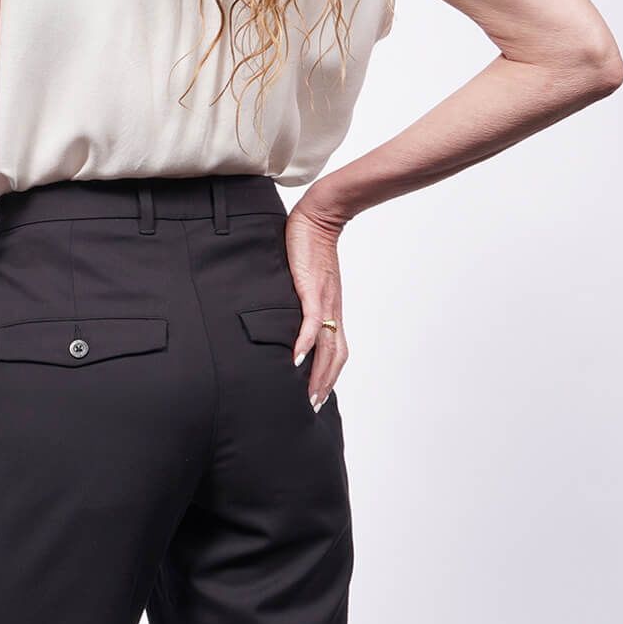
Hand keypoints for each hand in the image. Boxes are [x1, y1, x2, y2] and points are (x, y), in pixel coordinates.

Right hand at [284, 191, 348, 413]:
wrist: (319, 216)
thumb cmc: (310, 245)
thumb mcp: (305, 280)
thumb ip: (300, 298)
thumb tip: (287, 314)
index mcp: (331, 310)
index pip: (335, 351)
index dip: (329, 376)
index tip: (317, 397)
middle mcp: (332, 310)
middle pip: (334, 357)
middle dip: (324, 384)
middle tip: (311, 407)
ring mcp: (323, 301)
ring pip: (326, 346)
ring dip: (318, 374)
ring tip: (307, 395)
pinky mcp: (312, 289)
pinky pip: (311, 322)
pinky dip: (305, 342)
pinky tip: (296, 358)